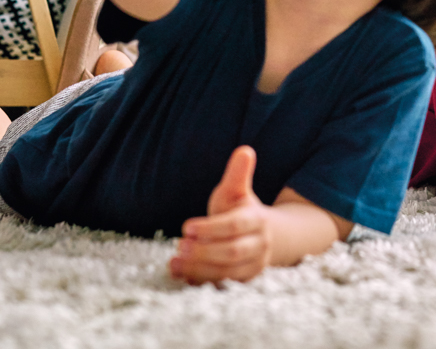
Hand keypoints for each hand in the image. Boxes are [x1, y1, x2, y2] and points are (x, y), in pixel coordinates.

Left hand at [171, 146, 271, 284]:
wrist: (261, 236)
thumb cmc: (239, 209)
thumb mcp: (236, 191)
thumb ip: (237, 174)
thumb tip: (245, 150)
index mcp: (257, 219)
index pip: (235, 225)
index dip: (211, 228)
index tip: (186, 227)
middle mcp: (259, 244)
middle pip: (233, 251)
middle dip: (204, 251)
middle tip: (179, 246)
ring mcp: (253, 265)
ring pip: (228, 272)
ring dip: (200, 269)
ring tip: (174, 263)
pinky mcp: (244, 281)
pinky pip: (222, 285)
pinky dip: (201, 281)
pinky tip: (181, 275)